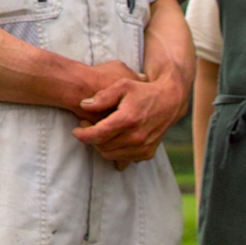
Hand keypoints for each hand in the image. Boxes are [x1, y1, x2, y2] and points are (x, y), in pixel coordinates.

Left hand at [72, 69, 186, 168]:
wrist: (170, 100)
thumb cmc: (143, 90)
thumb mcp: (122, 85)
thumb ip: (102, 96)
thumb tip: (83, 105)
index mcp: (128, 119)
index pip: (98, 134)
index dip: (83, 135)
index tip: (76, 131)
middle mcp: (136, 136)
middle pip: (102, 146)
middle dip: (90, 138)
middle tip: (87, 126)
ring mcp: (143, 147)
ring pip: (111, 154)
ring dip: (101, 145)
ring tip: (100, 131)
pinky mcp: (147, 153)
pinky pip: (124, 158)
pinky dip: (115, 151)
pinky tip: (114, 139)